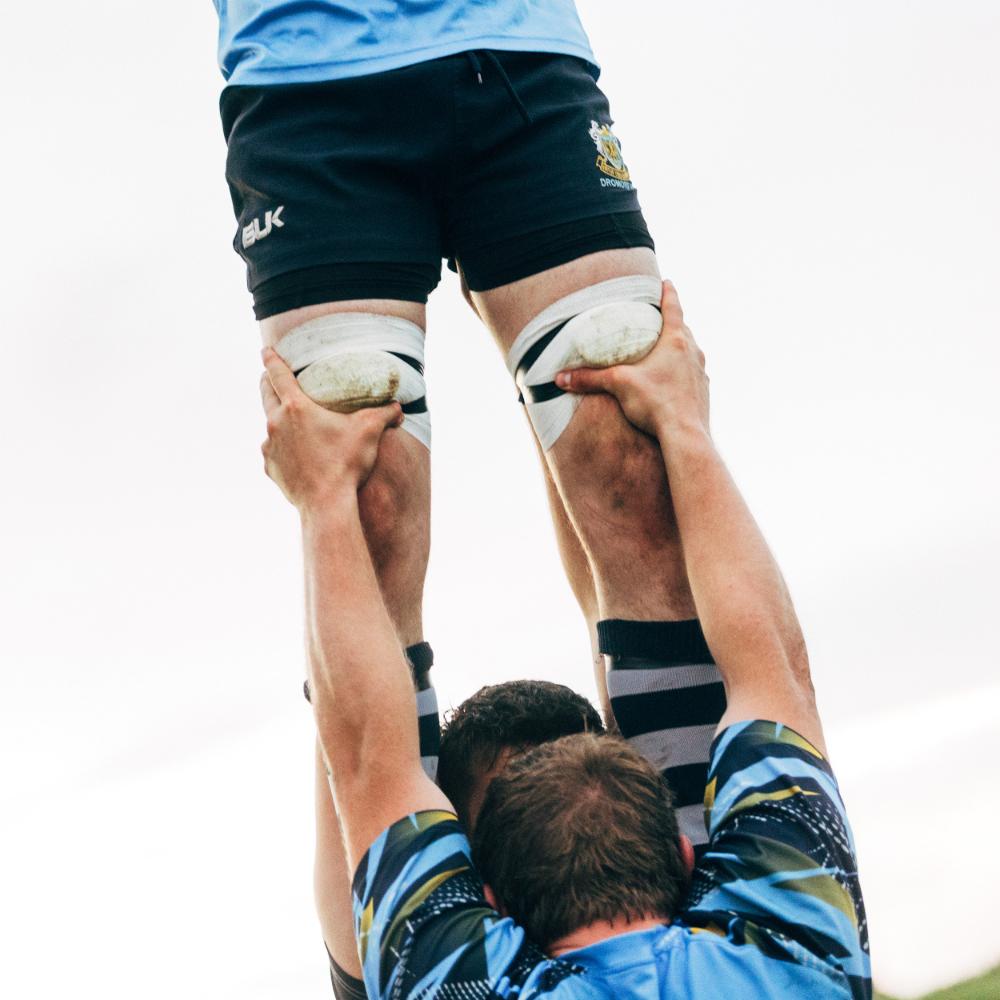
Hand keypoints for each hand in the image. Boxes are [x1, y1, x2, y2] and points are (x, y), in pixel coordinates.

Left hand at [260, 348, 402, 510]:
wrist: (327, 504)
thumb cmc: (346, 464)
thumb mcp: (369, 432)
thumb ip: (384, 413)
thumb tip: (399, 406)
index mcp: (296, 407)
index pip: (277, 374)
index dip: (271, 359)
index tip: (265, 350)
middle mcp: (276, 424)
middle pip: (266, 394)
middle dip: (268, 383)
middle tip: (272, 378)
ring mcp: (270, 447)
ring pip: (270, 425)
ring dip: (277, 419)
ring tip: (291, 422)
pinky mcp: (270, 467)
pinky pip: (274, 451)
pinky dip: (282, 447)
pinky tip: (296, 454)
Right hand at [554, 281, 709, 439]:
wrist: (685, 436)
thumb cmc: (656, 404)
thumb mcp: (618, 385)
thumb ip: (589, 379)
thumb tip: (560, 378)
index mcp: (676, 341)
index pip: (673, 307)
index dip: (668, 293)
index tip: (666, 282)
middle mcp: (693, 353)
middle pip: (683, 329)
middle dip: (671, 322)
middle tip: (657, 318)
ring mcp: (700, 373)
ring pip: (690, 352)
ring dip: (678, 348)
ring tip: (663, 351)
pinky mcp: (702, 393)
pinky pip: (691, 375)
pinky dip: (682, 372)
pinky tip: (670, 382)